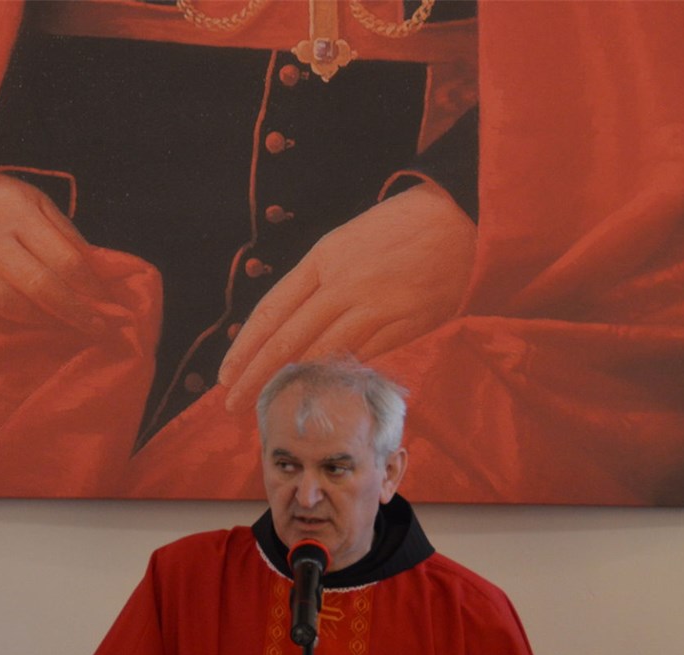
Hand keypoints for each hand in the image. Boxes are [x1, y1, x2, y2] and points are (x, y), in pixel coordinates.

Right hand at [0, 171, 112, 333]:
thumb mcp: (33, 201)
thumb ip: (65, 233)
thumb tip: (98, 275)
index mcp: (16, 210)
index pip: (64, 257)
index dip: (90, 286)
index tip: (108, 302)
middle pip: (38, 285)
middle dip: (74, 312)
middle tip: (97, 328)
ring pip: (6, 304)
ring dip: (40, 322)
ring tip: (59, 326)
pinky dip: (2, 329)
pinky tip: (20, 328)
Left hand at [220, 183, 476, 409]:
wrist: (458, 219)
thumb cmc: (400, 227)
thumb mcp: (348, 242)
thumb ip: (323, 284)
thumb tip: (299, 330)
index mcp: (323, 259)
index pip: (271, 311)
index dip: (245, 347)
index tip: (225, 375)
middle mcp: (342, 285)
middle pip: (288, 340)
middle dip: (256, 376)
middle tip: (232, 405)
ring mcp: (374, 307)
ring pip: (323, 354)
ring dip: (296, 382)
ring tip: (274, 404)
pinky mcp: (404, 325)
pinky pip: (362, 357)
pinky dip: (339, 375)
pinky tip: (323, 391)